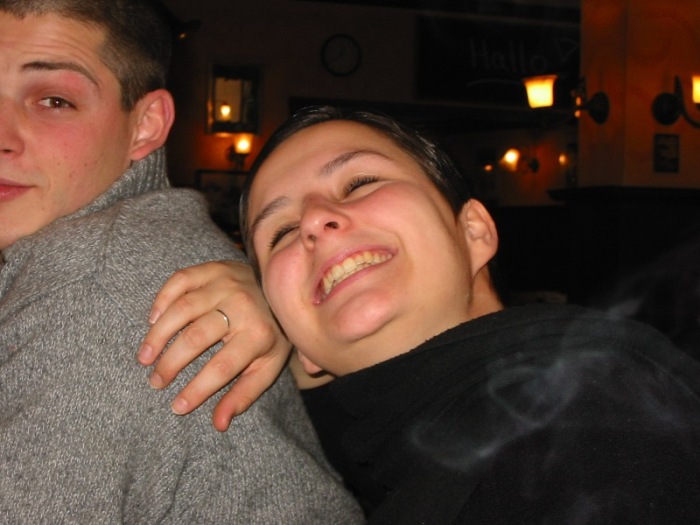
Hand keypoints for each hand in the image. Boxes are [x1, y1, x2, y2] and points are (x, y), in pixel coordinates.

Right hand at [137, 260, 291, 431]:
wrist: (282, 288)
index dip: (197, 390)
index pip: (222, 367)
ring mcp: (225, 283)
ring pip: (182, 309)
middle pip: (196, 338)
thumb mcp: (267, 366)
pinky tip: (152, 322)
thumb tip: (218, 425)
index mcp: (259, 334)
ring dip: (158, 336)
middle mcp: (242, 305)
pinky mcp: (212, 268)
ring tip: (145, 359)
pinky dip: (161, 301)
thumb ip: (243, 395)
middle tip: (155, 383)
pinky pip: (179, 281)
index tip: (176, 407)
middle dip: (171, 364)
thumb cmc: (271, 333)